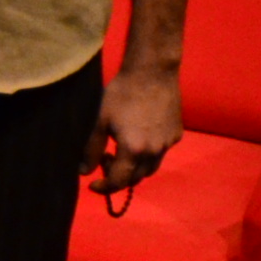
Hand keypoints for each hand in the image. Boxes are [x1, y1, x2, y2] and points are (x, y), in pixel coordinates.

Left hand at [84, 60, 180, 194]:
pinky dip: (147, 154)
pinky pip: (161, 153)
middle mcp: (155, 151)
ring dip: (134, 168)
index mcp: (134, 150)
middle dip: (118, 176)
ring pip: (151, 168)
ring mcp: (168, 143)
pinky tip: (137, 138)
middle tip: (104, 159)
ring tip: (119, 150)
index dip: (105, 187)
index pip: (119, 181)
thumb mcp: (99, 121)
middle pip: (136, 178)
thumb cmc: (121, 94)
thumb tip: (84, 171)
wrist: (152, 73)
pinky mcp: (177, 134)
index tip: (93, 184)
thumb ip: (91, 149)